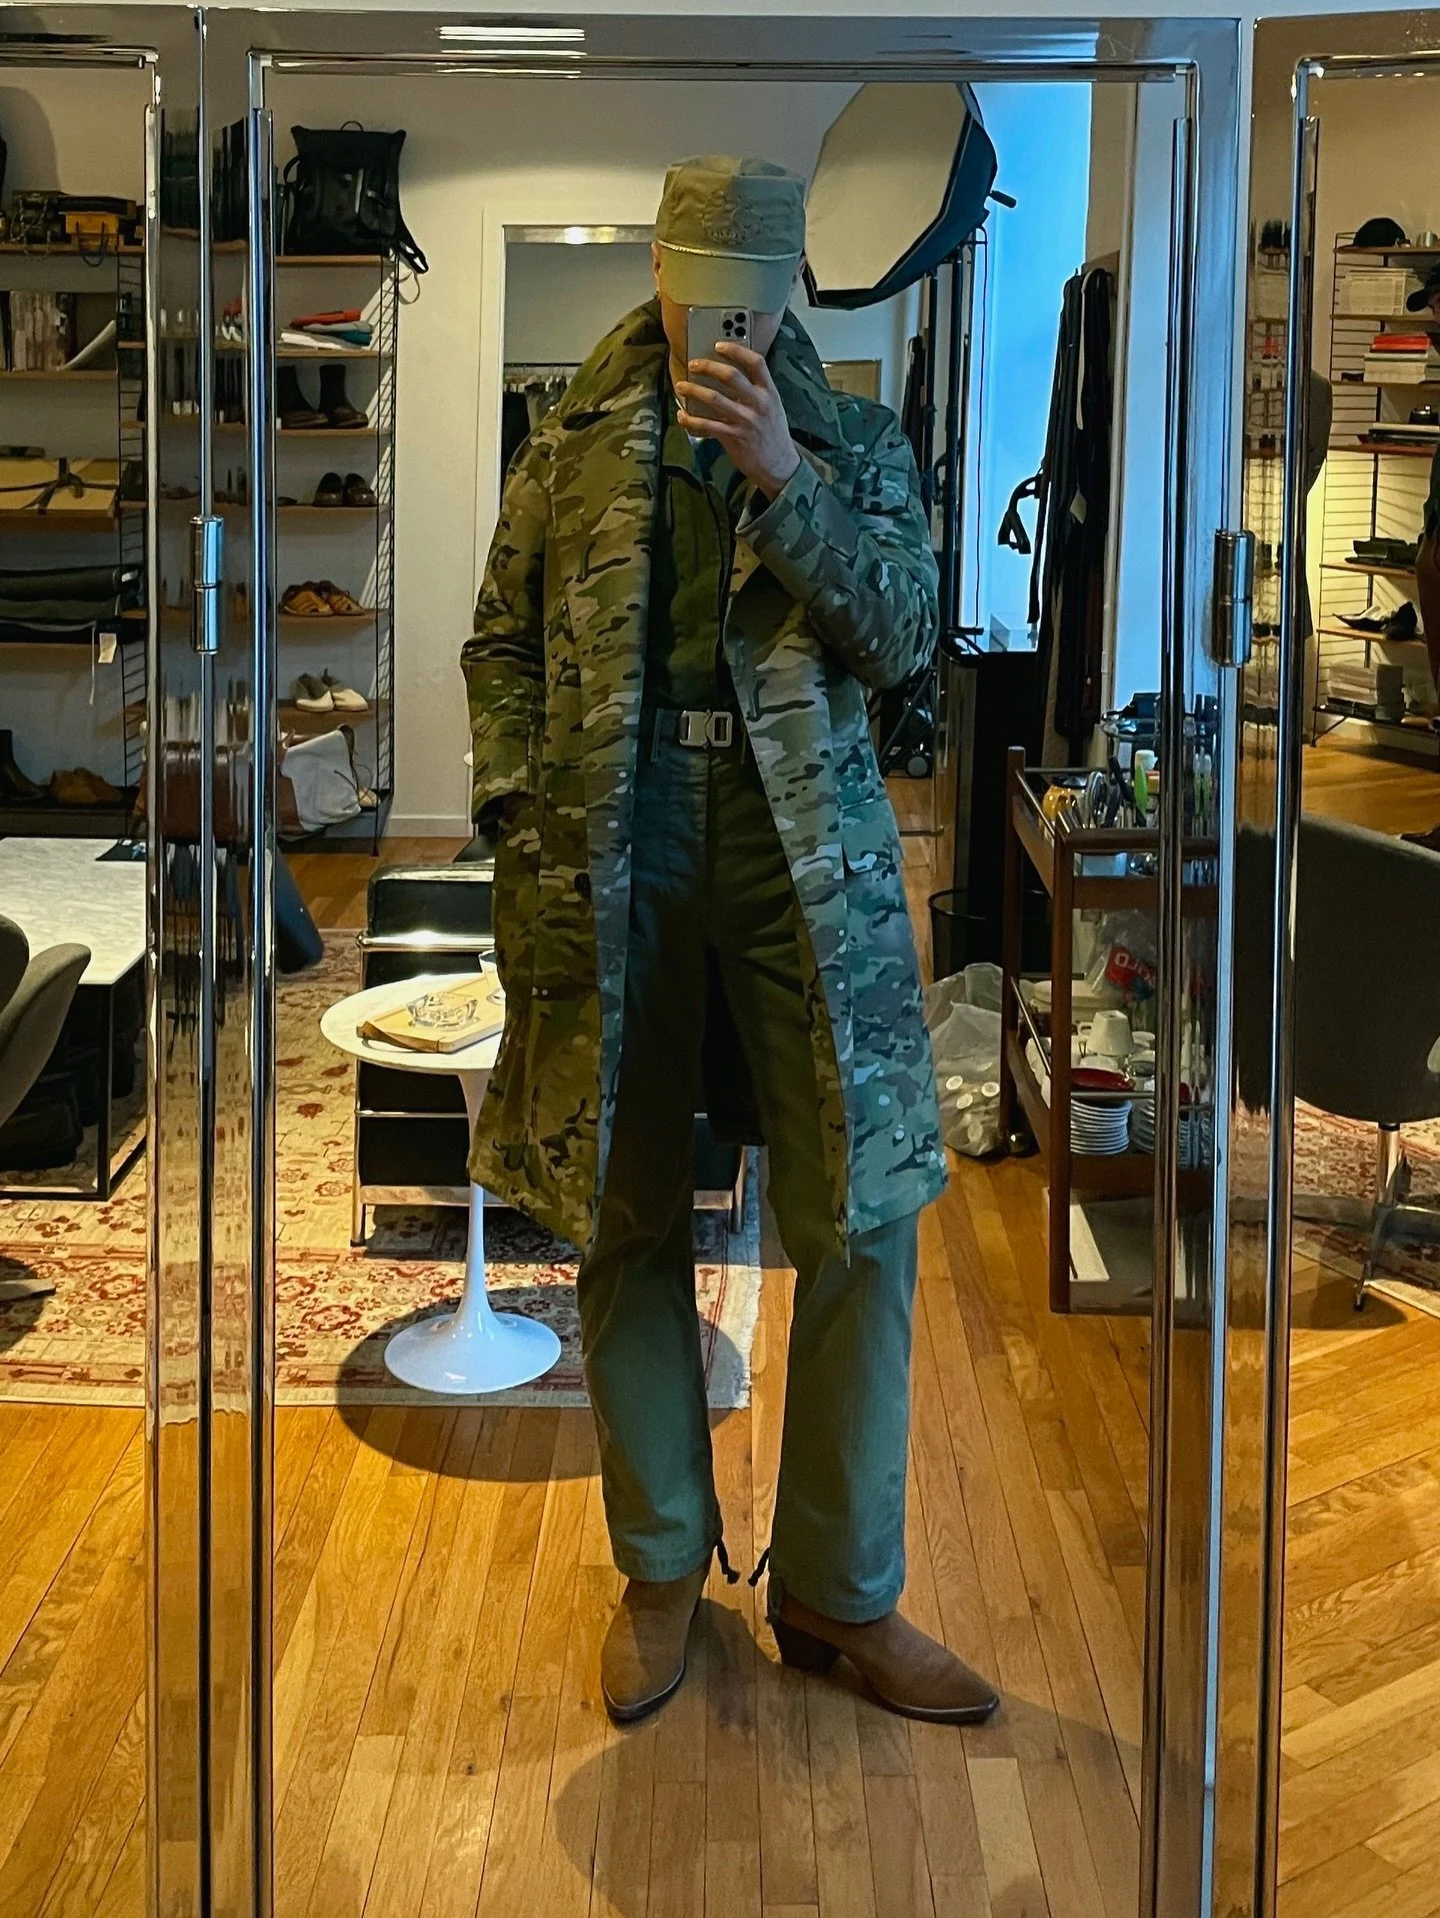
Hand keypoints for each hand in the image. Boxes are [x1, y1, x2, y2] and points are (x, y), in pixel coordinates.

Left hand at [674, 341, 801, 499]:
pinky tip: (682, 416)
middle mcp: (758, 404)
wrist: (779, 465)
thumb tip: (729, 376)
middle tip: (693, 364)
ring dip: (693, 390)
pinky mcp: (733, 438)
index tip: (719, 345)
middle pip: (730, 376)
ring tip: (681, 386)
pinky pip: (707, 425)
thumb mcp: (773, 407)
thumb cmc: (772, 434)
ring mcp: (745, 421)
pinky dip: (691, 421)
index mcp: (769, 392)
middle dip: (708, 366)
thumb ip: (756, 391)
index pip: (756, 362)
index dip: (736, 350)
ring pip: (714, 398)